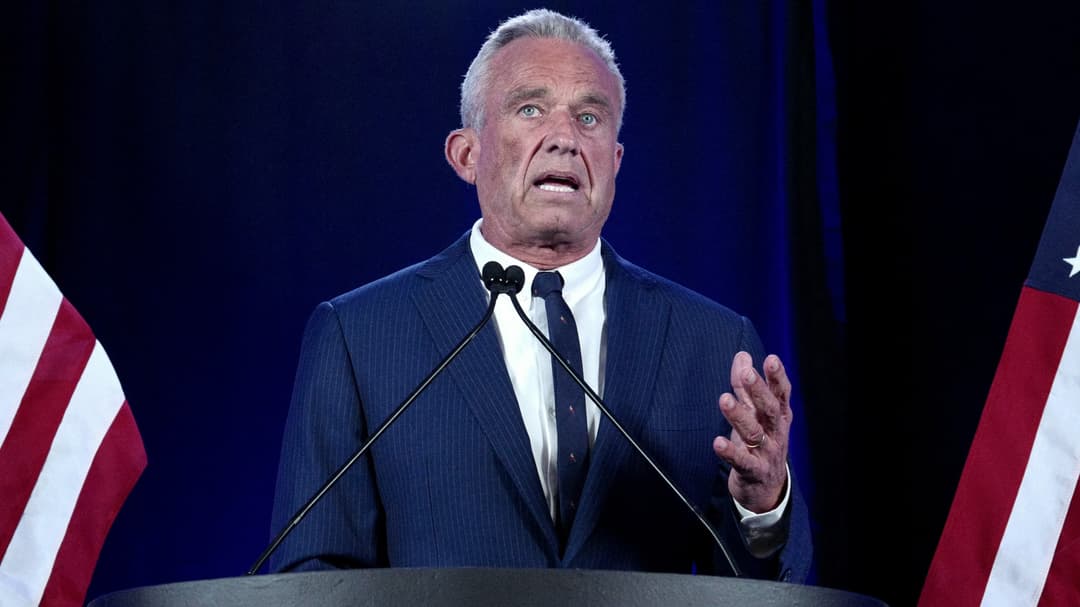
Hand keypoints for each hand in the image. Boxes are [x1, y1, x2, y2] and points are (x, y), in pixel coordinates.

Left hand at [712, 351, 791, 512]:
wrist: (766, 488)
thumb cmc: (760, 442)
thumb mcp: (755, 413)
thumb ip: (745, 386)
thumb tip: (742, 355)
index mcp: (778, 416)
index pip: (781, 394)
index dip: (777, 377)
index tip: (771, 359)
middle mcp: (776, 433)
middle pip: (769, 409)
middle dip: (758, 391)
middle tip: (746, 374)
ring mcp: (767, 453)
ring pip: (754, 433)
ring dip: (739, 416)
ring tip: (724, 400)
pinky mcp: (753, 471)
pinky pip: (742, 461)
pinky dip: (730, 452)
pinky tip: (718, 442)